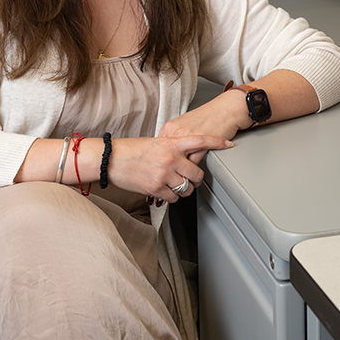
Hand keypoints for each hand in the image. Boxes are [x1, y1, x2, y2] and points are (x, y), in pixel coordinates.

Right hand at [107, 135, 232, 204]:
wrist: (112, 159)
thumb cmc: (132, 150)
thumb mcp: (156, 142)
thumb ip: (173, 148)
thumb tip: (186, 157)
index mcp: (172, 143)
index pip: (200, 141)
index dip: (217, 142)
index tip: (228, 144)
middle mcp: (171, 158)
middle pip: (197, 174)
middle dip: (195, 179)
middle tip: (190, 179)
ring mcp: (164, 174)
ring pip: (187, 188)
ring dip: (183, 190)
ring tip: (174, 185)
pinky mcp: (156, 188)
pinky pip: (174, 198)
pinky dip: (171, 197)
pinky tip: (164, 191)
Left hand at [157, 89, 250, 164]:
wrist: (226, 110)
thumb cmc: (208, 117)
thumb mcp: (184, 124)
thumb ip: (174, 137)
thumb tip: (166, 152)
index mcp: (170, 127)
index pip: (160, 150)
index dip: (164, 160)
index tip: (166, 166)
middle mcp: (176, 131)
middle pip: (168, 158)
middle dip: (172, 167)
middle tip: (175, 173)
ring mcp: (188, 137)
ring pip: (180, 163)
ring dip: (183, 170)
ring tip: (186, 174)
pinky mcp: (201, 144)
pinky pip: (193, 164)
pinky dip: (194, 169)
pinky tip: (196, 169)